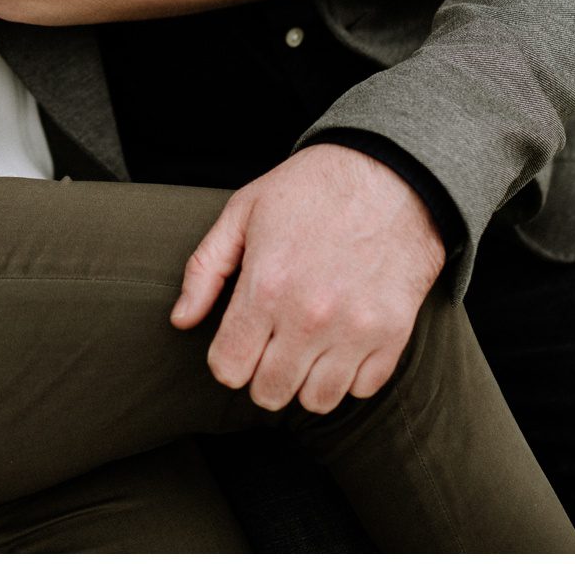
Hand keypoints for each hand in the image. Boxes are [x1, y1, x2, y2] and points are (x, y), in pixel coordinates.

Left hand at [171, 144, 447, 413]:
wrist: (394, 174)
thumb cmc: (312, 188)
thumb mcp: (245, 211)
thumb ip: (205, 268)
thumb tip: (181, 320)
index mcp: (266, 286)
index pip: (228, 369)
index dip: (227, 359)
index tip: (239, 341)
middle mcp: (309, 317)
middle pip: (269, 393)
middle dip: (261, 375)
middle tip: (271, 346)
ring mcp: (355, 329)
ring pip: (316, 401)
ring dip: (305, 381)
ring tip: (306, 349)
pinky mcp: (393, 334)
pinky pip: (363, 389)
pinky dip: (350, 375)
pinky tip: (342, 343)